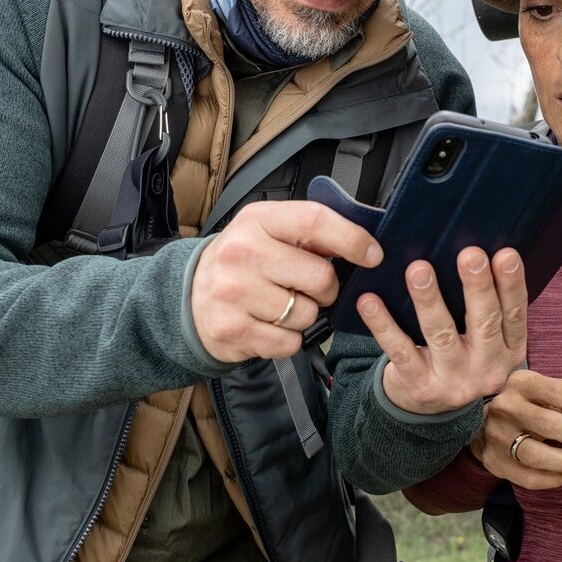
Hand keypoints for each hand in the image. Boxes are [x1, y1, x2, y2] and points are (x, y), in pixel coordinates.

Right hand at [191, 201, 381, 362]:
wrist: (189, 296)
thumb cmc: (243, 262)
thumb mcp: (267, 231)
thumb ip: (309, 233)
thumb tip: (362, 243)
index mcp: (257, 220)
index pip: (315, 221)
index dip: (352, 239)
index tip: (372, 254)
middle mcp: (242, 253)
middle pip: (320, 276)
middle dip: (327, 288)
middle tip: (308, 287)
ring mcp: (234, 292)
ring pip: (307, 314)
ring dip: (304, 315)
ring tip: (280, 305)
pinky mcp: (232, 329)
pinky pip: (289, 342)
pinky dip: (288, 339)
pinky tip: (269, 325)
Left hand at [362, 247, 527, 414]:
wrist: (429, 413)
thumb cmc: (458, 357)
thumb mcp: (484, 341)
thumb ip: (485, 307)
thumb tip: (473, 253)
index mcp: (509, 350)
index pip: (515, 314)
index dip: (512, 284)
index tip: (505, 254)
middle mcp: (487, 368)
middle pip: (485, 322)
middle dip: (477, 287)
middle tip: (470, 255)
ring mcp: (453, 381)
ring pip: (441, 335)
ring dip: (429, 300)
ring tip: (418, 270)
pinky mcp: (420, 387)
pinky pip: (400, 351)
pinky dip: (383, 325)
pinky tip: (369, 301)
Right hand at [469, 369, 561, 490]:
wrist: (485, 424)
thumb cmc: (530, 405)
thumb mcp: (552, 393)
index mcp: (521, 382)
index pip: (558, 392)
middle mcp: (505, 406)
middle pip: (549, 424)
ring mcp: (496, 436)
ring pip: (537, 455)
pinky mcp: (494, 461)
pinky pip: (529, 478)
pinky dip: (555, 478)